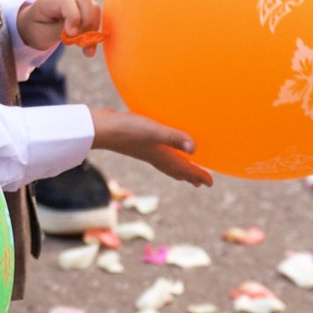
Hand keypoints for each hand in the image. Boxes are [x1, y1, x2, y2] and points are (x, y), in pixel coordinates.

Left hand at [16, 0, 100, 52]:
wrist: (33, 26)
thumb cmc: (35, 29)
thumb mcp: (42, 34)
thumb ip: (59, 32)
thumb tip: (78, 32)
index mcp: (48, 0)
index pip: (66, 1)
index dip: (73, 17)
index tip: (73, 34)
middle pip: (85, 0)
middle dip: (87, 23)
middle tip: (81, 43)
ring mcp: (75, 0)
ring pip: (94, 8)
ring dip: (93, 29)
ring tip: (86, 49)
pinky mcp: (83, 9)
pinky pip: (95, 17)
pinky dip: (94, 32)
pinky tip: (89, 48)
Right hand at [91, 109, 212, 187]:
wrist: (101, 129)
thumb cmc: (127, 130)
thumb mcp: (153, 131)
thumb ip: (173, 137)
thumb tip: (195, 149)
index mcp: (162, 156)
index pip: (185, 169)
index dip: (199, 176)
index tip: (211, 183)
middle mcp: (156, 156)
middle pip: (177, 171)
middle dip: (190, 176)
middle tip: (202, 182)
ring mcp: (147, 151)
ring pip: (167, 164)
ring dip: (179, 169)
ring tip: (185, 170)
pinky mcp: (139, 143)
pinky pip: (159, 155)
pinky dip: (167, 157)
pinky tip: (163, 148)